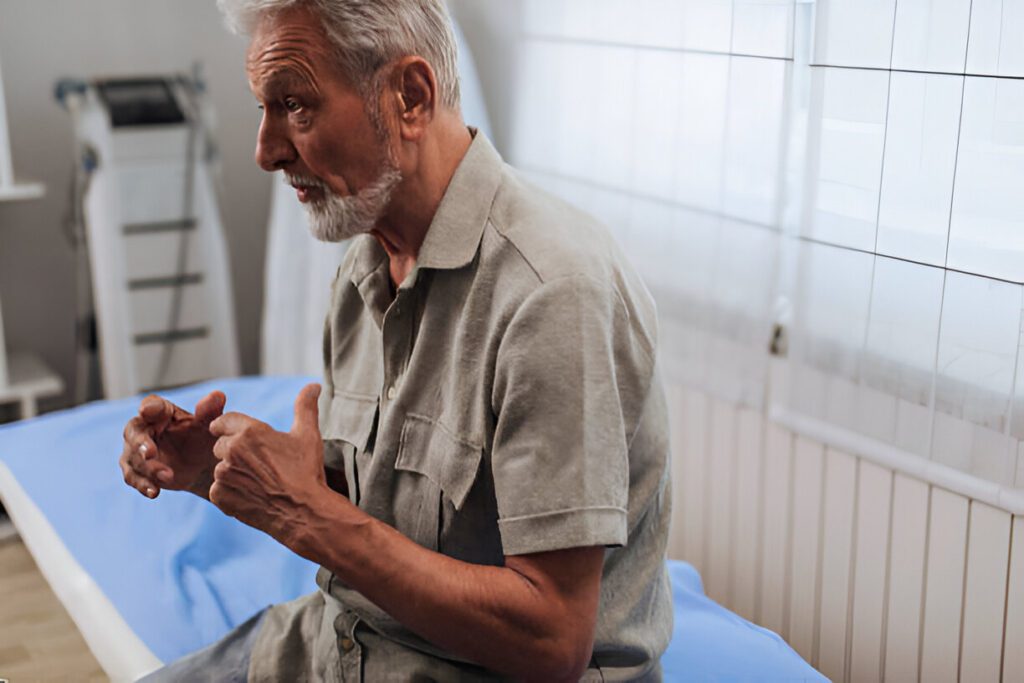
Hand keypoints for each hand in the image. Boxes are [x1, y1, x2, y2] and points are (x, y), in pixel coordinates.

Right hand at [119, 391, 225, 498]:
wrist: (204, 465)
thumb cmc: (203, 437)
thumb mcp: (209, 424)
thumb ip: (211, 410)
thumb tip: (218, 395)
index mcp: (161, 412)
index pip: (151, 405)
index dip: (149, 408)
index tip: (148, 411)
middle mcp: (144, 428)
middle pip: (134, 433)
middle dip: (141, 444)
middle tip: (151, 454)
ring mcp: (136, 451)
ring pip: (133, 458)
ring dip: (147, 469)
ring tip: (167, 477)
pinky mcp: (137, 471)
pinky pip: (134, 478)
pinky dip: (143, 485)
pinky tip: (154, 492)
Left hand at [208, 384, 326, 541]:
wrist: (304, 512)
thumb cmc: (307, 472)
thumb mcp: (308, 435)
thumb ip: (305, 406)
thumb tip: (313, 385)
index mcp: (250, 431)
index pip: (223, 421)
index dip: (231, 428)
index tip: (241, 437)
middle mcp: (232, 450)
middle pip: (220, 444)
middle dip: (234, 451)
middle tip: (260, 464)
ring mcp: (224, 475)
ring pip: (220, 468)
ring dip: (233, 472)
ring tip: (259, 482)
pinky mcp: (220, 496)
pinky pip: (218, 489)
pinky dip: (230, 492)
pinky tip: (252, 495)